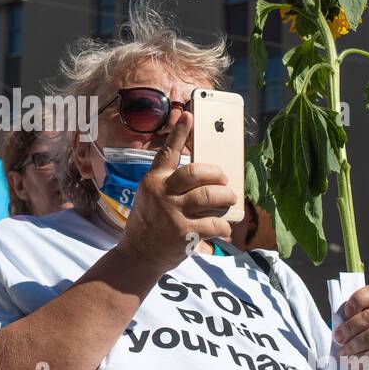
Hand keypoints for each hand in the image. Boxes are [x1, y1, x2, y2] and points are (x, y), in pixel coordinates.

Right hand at [115, 111, 234, 272]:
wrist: (138, 255)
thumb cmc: (149, 222)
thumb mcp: (150, 196)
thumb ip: (170, 184)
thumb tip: (207, 178)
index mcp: (153, 181)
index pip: (168, 152)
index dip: (179, 133)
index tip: (189, 115)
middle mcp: (162, 194)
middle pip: (195, 173)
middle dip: (216, 173)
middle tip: (224, 179)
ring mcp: (172, 213)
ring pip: (209, 196)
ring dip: (226, 197)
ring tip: (230, 198)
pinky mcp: (183, 233)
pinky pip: (214, 224)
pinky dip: (224, 226)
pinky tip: (224, 228)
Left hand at [333, 285, 368, 369]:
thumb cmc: (364, 344)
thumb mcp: (357, 327)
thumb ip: (349, 318)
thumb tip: (338, 319)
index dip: (356, 300)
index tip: (345, 313)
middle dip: (349, 327)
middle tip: (338, 338)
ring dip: (353, 344)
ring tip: (344, 352)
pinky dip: (363, 358)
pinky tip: (356, 362)